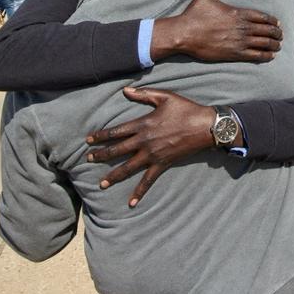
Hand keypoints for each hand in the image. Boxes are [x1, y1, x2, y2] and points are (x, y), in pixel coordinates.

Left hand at [86, 87, 216, 205]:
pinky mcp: (162, 164)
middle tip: (88, 160)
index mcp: (143, 124)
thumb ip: (144, 94)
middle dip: (101, 155)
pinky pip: (148, 180)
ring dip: (113, 176)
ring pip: (128, 167)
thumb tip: (125, 90)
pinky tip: (131, 203)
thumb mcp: (165, 97)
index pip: (116, 131)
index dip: (101, 136)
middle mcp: (144, 141)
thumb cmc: (185, 109)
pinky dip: (139, 192)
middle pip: (117, 150)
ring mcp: (152, 155)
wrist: (204, 126)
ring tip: (101, 184)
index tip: (88, 140)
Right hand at [154, 0, 281, 61]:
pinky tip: (270, 56)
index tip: (278, 24)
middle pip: (267, 31)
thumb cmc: (195, 14)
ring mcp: (239, 42)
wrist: (184, 34)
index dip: (273, 21)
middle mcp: (242, 28)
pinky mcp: (234, 54)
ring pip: (264, 43)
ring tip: (278, 45)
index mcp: (238, 13)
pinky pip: (255, 55)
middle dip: (276, 33)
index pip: (263, 17)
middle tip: (280, 35)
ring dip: (274, 44)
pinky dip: (265, 56)